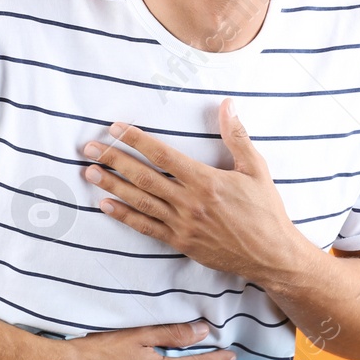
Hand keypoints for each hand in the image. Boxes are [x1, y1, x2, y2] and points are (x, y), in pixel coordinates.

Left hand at [83, 99, 307, 281]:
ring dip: (112, 186)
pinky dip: (124, 216)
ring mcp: (183, 224)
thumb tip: (227, 104)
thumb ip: (236, 136)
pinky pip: (146, 228)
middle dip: (114, 160)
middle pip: (143, 177)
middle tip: (89, 147)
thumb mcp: (256, 169)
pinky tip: (105, 206)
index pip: (162, 155)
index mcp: (206, 180)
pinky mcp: (181, 242)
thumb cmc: (266, 211)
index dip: (136, 140)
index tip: (115, 128)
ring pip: (140, 201)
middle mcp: (189, 202)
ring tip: (89, 172)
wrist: (271, 255)